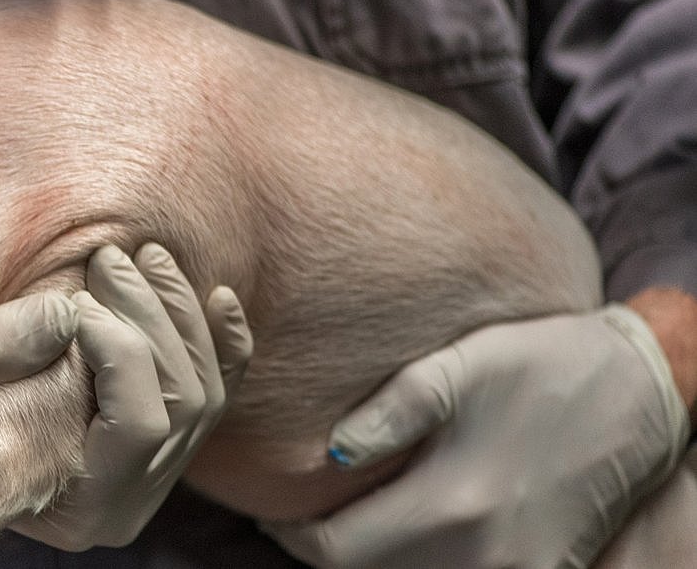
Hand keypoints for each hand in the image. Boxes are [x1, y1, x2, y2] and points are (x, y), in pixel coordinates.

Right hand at [10, 243, 252, 548]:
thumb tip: (68, 311)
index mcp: (80, 505)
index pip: (141, 425)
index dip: (120, 349)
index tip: (74, 303)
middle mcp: (131, 503)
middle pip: (183, 401)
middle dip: (152, 315)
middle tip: (108, 258)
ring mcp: (157, 478)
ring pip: (207, 391)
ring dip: (181, 312)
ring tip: (144, 256)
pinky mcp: (166, 447)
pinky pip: (219, 394)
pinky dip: (225, 342)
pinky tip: (219, 295)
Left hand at [263, 305, 691, 568]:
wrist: (637, 394)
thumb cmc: (537, 367)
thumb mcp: (455, 370)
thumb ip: (386, 415)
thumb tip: (327, 454)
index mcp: (449, 504)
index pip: (336, 553)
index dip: (293, 536)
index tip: (278, 512)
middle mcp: (481, 555)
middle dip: (329, 552)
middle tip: (306, 519)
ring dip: (373, 563)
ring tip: (354, 525)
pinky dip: (423, 568)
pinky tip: (411, 533)